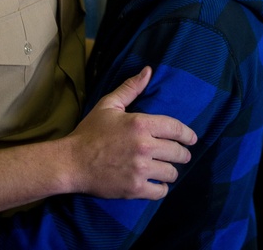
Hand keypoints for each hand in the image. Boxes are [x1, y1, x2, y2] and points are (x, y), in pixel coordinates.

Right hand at [66, 67, 196, 199]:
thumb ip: (130, 88)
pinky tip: (157, 184)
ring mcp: (140, 169)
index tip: (192, 139)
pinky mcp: (134, 188)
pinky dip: (161, 188)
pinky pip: (160, 191)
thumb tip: (148, 70)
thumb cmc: (90, 132)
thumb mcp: (109, 105)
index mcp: (140, 124)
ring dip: (171, 172)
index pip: (176, 128)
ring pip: (171, 173)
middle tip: (180, 156)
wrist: (70, 162)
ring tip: (166, 170)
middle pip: (178, 152)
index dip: (188, 135)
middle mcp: (144, 146)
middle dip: (182, 154)